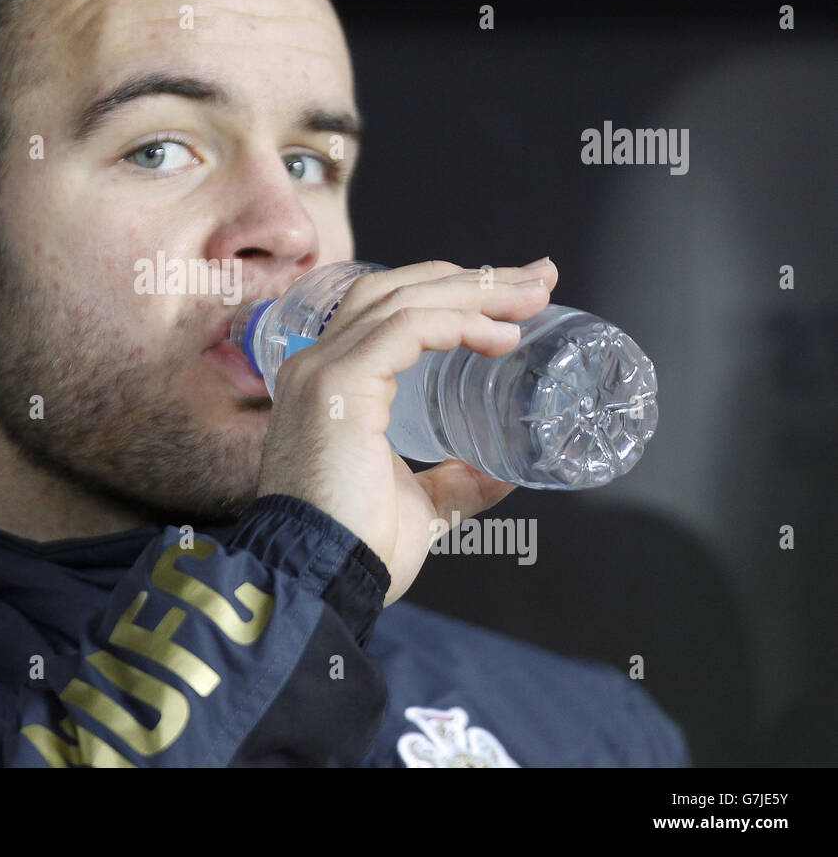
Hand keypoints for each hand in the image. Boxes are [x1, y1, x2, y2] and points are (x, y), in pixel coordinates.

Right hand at [256, 257, 558, 604]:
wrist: (320, 578)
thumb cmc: (358, 546)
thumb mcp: (420, 505)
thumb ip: (456, 483)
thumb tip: (502, 470)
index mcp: (331, 384)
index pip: (387, 311)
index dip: (453, 293)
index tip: (516, 295)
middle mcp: (319, 364)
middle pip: (397, 290)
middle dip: (474, 279)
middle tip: (538, 279)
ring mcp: (324, 369)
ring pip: (404, 299)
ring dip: (476, 292)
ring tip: (533, 297)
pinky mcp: (339, 383)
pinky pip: (405, 329)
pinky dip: (457, 323)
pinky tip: (499, 336)